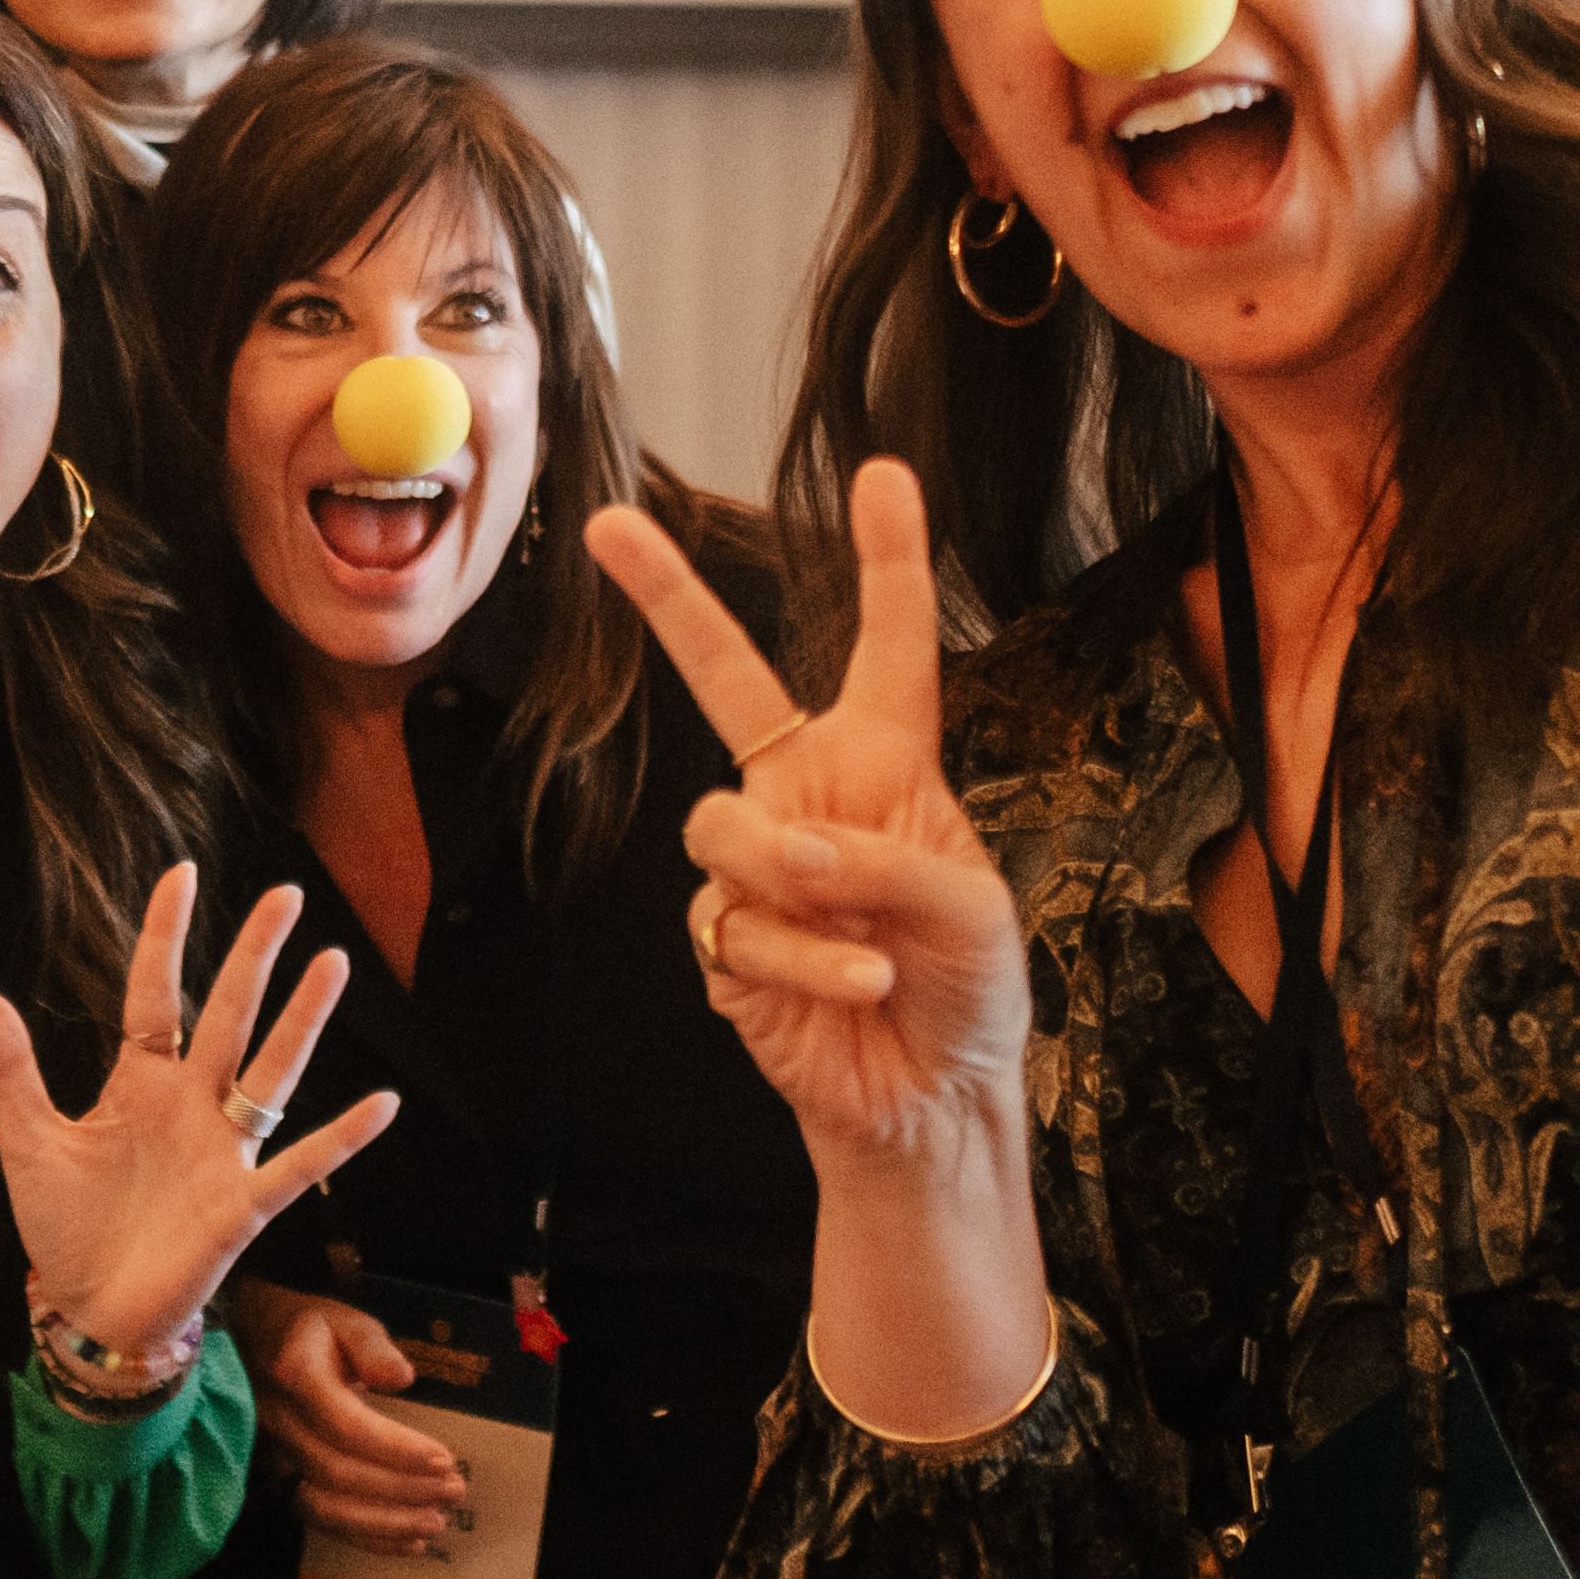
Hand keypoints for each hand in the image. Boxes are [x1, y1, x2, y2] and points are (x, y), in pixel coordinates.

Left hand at [0, 870, 396, 1370]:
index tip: (183, 873)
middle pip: (229, 1015)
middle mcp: (190, 1103)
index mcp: (139, 1082)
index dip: (167, 936)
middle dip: (255, 956)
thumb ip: (12, 1070)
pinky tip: (382, 1103)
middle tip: (285, 895)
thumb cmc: (64, 1226)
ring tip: (332, 963)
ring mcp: (223, 1150)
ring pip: (270, 1071)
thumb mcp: (29, 1142)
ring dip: (302, 1020)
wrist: (90, 1310)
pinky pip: (300, 1163)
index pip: (156, 993)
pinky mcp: (243, 1203)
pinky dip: (342, 1138)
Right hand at [235, 1285, 468, 1549]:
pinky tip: (407, 1541)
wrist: (249, 1345)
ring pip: (325, 1507)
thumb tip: (402, 1378)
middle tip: (454, 1491)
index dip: (396, 1449)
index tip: (444, 1459)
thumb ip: (372, 1346)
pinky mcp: (277, 1483)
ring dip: (385, 1523)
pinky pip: (319, 1520)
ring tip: (435, 1524)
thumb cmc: (308, 1332)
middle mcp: (277, 1424)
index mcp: (295, 1377)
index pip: (346, 1425)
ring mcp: (272, 1460)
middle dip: (401, 1489)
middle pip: (339, 1472)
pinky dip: (365, 1538)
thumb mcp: (342, 1319)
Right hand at [586, 459, 1027, 1186]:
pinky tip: (852, 990)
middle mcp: (810, 795)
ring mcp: (760, 866)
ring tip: (862, 939)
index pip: (888, 646)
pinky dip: (801, 962)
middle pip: (725, 677)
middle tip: (608, 525)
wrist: (929, 1103)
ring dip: (792, 880)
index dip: (888, 560)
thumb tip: (793, 854)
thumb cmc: (970, 993)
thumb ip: (886, 861)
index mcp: (887, 763)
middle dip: (665, 597)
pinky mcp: (725, 941)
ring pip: (722, 826)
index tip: (882, 475)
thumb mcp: (971, 912)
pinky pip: (732, 923)